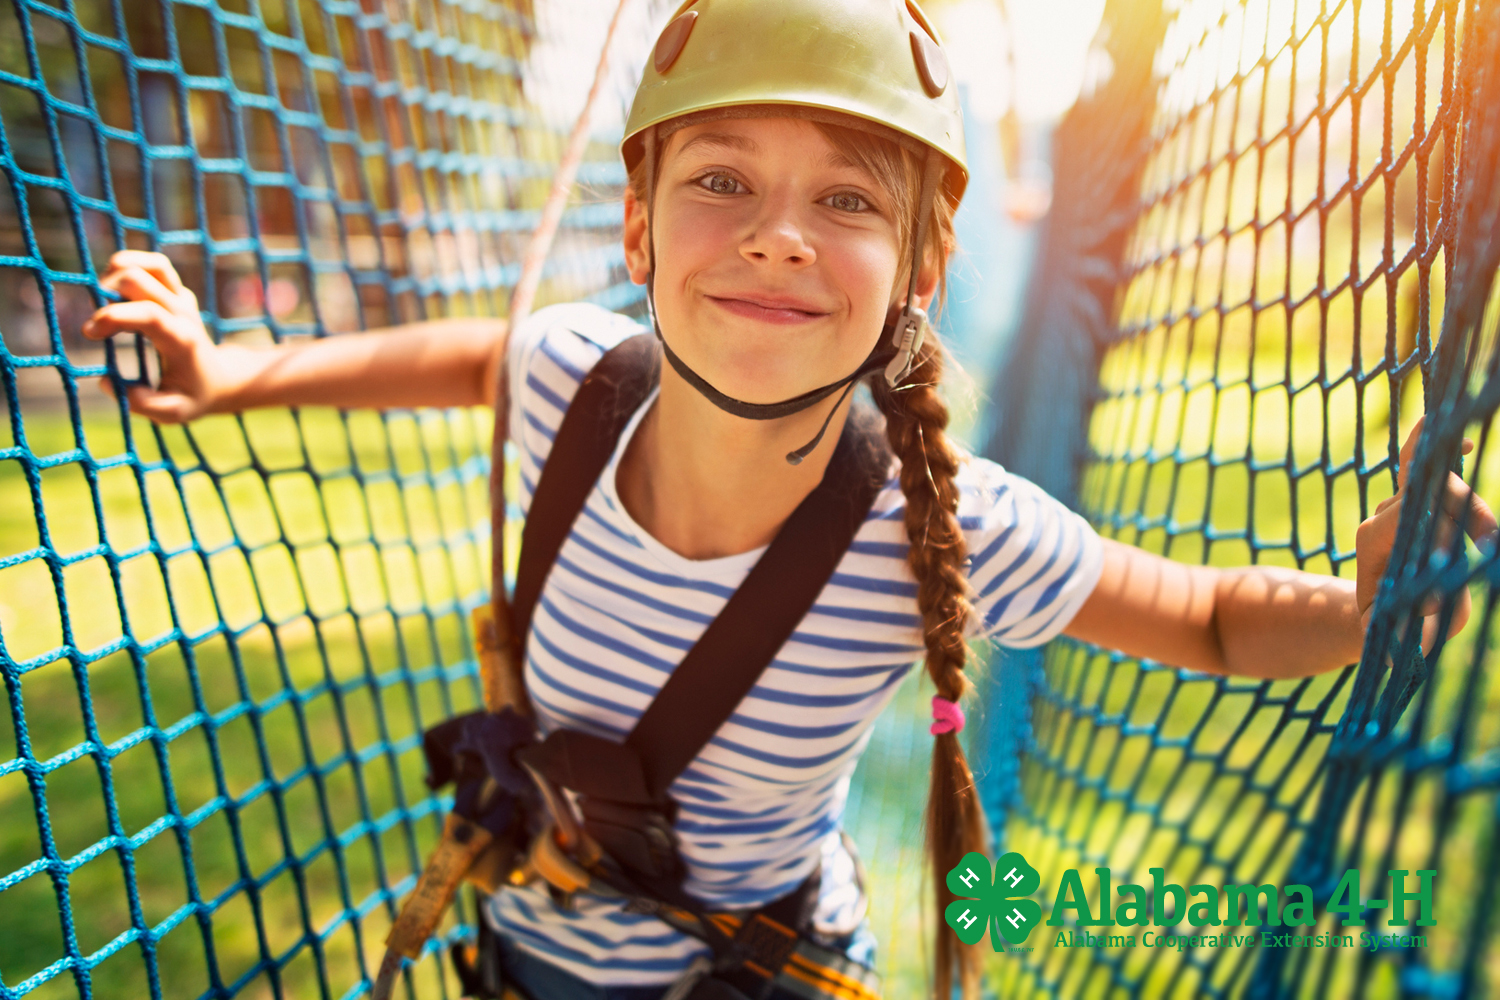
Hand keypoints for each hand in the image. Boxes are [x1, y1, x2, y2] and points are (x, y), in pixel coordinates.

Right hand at [82, 251, 235, 422]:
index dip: (114, 317)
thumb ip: (142, 404)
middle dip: (106, 294)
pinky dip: (132, 266)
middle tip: (97, 321)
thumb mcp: (172, 412)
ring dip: (118, 273)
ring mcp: (182, 298)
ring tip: (104, 297)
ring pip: (152, 264)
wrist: (220, 378)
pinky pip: (155, 265)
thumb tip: (109, 384)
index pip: (149, 314)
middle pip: (140, 280)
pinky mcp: (178, 291)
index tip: (89, 333)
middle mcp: (182, 312)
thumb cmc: (192, 396)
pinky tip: (117, 287)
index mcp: (180, 340)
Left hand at [1355, 416, 1498, 647]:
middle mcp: (1382, 516)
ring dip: (1469, 505)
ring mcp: (1397, 506)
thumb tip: (1430, 605)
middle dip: (1464, 510)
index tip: (1475, 547)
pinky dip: (1442, 452)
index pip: (1407, 516)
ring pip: (1436, 484)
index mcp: (1372, 539)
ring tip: (1487, 537)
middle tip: (1488, 541)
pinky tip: (1465, 446)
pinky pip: (1425, 467)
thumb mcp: (1396, 633)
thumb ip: (1410, 625)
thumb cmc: (1390, 625)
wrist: (1376, 615)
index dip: (1441, 526)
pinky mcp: (1416, 504)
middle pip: (1426, 493)